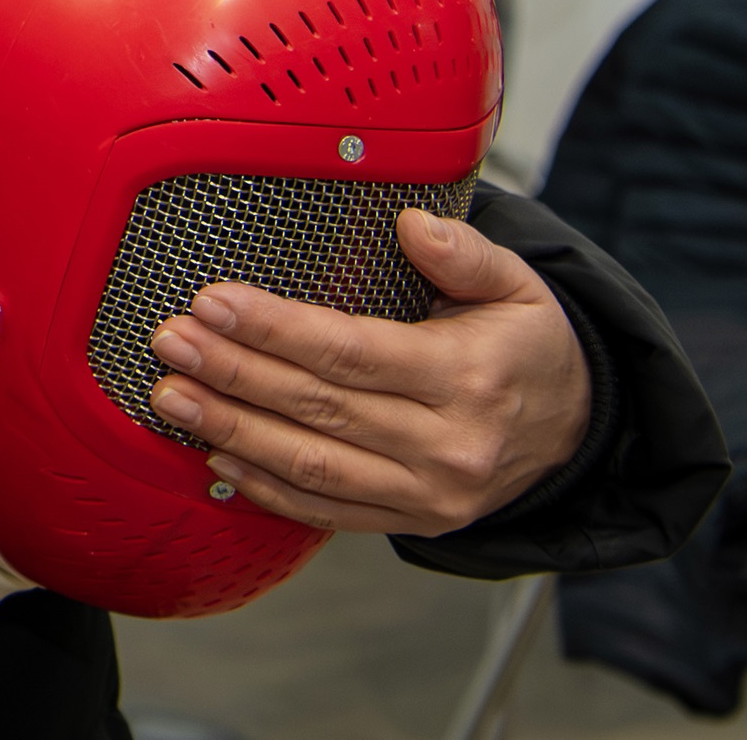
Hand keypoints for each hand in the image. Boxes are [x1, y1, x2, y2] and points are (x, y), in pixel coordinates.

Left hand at [145, 206, 591, 534]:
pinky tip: (216, 453)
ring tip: (172, 397)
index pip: (353, 352)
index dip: (275, 329)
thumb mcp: (520, 286)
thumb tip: (413, 225)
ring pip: (312, 466)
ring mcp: (429, 494)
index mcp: (469, 378)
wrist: (575, 431)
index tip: (213, 302)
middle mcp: (449, 445)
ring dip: (232, 430)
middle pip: (320, 408)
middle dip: (234, 373)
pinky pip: (327, 511)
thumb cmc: (528, 349)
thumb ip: (464, 252)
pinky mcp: (412, 521)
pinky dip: (265, 488)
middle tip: (172, 343)